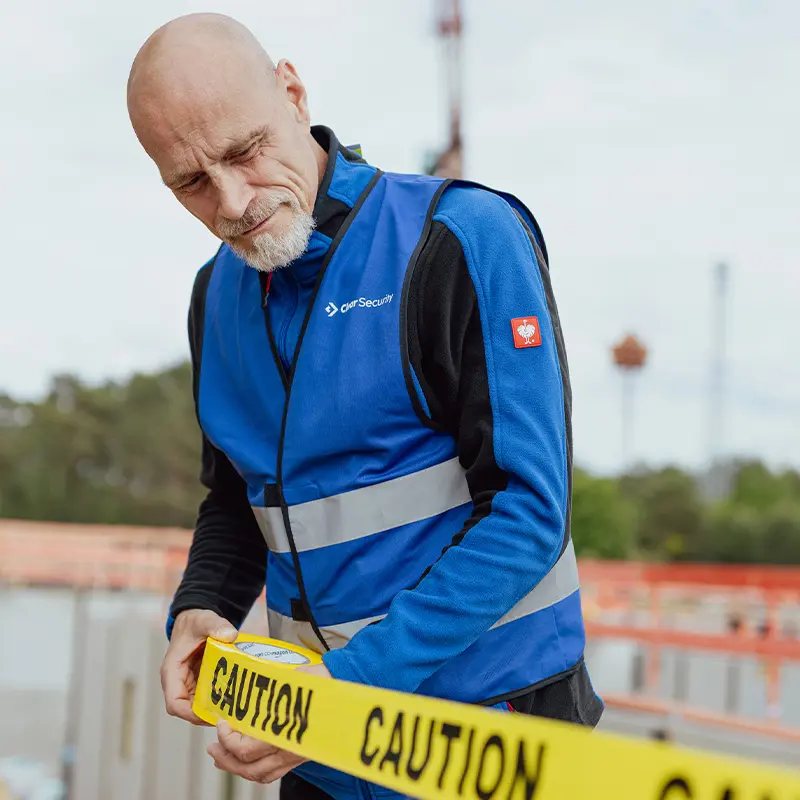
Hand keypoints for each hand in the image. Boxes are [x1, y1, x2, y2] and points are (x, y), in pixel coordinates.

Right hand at [160, 609, 237, 724]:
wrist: (195, 620)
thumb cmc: (194, 622)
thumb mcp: (205, 620)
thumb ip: (216, 625)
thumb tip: (230, 635)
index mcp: (172, 672)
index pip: (174, 703)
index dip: (190, 714)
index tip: (211, 715)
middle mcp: (178, 682)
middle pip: (188, 710)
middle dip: (207, 715)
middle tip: (230, 716)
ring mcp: (189, 684)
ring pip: (198, 706)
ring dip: (214, 710)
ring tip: (235, 711)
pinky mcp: (199, 682)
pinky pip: (207, 697)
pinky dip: (219, 700)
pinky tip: (236, 698)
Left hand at [207, 662, 330, 782]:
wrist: (348, 688)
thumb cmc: (322, 681)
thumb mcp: (290, 681)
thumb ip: (267, 691)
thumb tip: (244, 692)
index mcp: (284, 731)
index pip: (244, 748)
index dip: (227, 738)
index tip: (222, 721)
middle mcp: (290, 749)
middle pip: (248, 766)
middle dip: (226, 757)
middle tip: (213, 746)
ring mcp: (297, 755)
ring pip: (259, 774)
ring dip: (236, 767)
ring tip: (222, 758)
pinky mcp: (302, 755)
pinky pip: (273, 772)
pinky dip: (254, 769)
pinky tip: (246, 761)